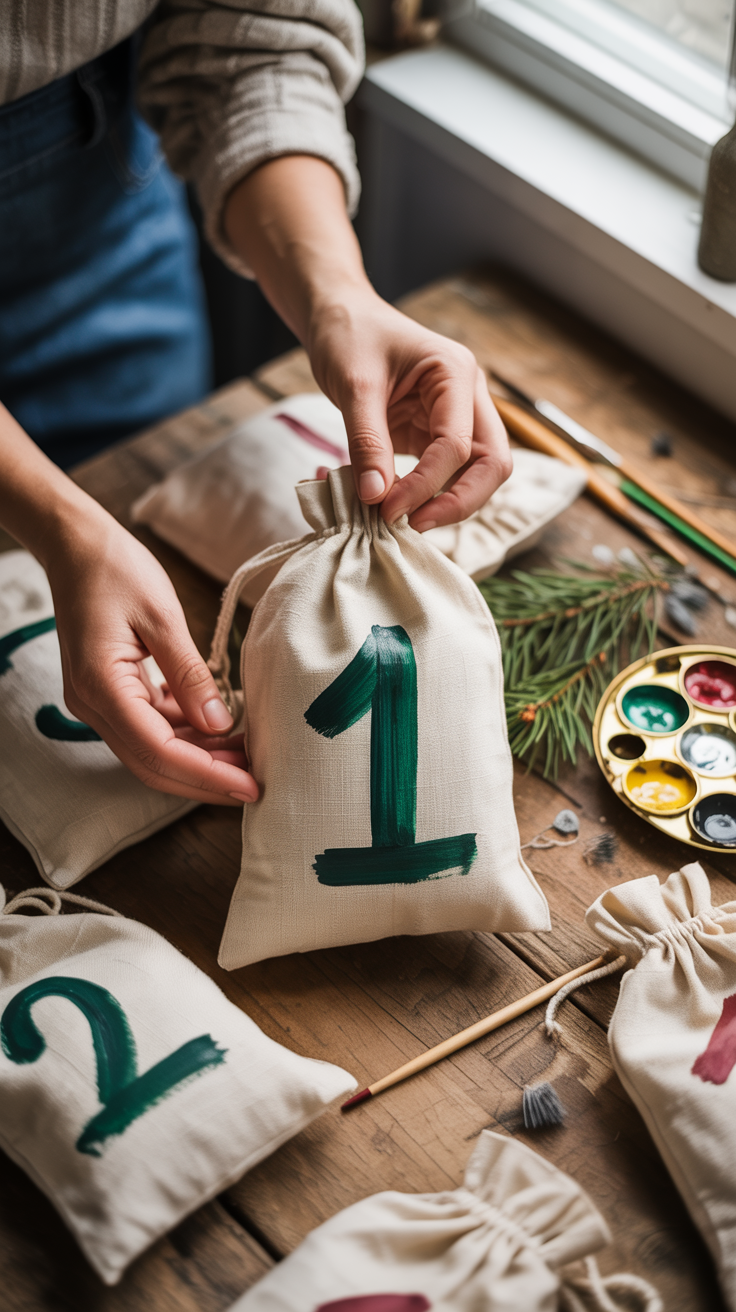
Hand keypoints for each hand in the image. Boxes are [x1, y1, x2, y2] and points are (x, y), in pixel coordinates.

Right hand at [46, 509, 257, 806]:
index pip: (159, 751)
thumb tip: (219, 723)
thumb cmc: (116, 569)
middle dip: (206, 779)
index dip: (207, 774)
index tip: (251, 785)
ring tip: (247, 757)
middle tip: (257, 784)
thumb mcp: (162, 617)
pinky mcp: (109, 692)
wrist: (75, 545)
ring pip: (151, 751)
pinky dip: (185, 734)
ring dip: (198, 760)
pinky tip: (221, 730)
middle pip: (153, 764)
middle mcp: (93, 704)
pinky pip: (148, 727)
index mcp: (102, 686)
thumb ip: (190, 674)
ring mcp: (98, 701)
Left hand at [224, 156, 510, 531]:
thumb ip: (367, 443)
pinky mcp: (438, 434)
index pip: (458, 446)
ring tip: (403, 521)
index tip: (386, 508)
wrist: (339, 316)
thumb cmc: (348, 336)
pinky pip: (448, 474)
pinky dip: (428, 495)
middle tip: (412, 526)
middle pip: (492, 465)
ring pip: (480, 475)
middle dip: (459, 502)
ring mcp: (459, 417)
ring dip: (449, 503)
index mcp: (456, 373)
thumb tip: (376, 499)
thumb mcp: (353, 387)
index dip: (426, 485)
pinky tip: (395, 506)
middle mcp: (469, 397)